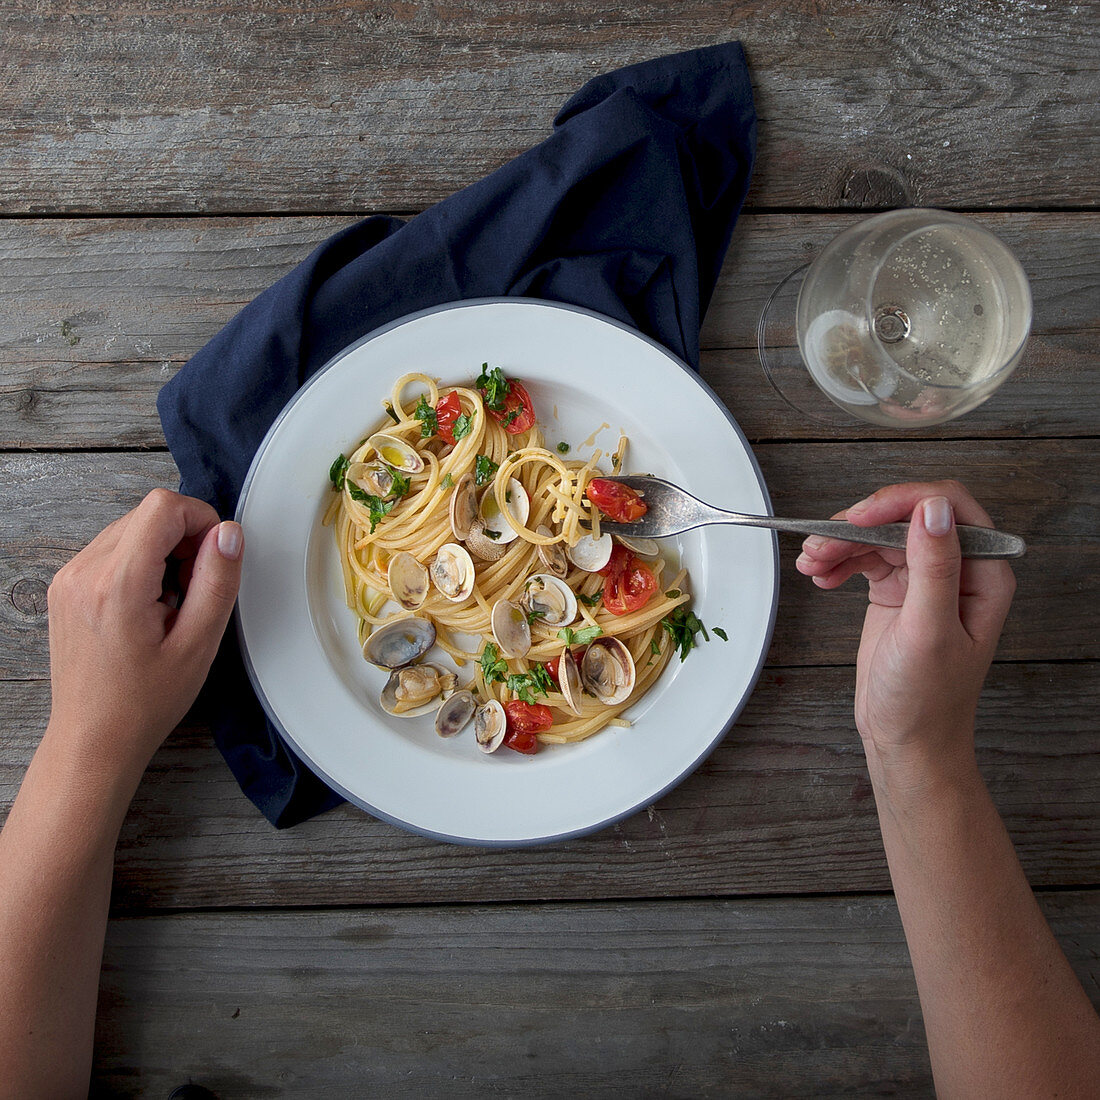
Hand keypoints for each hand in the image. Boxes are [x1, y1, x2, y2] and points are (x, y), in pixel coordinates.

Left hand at [46, 488, 243, 778]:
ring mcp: (69, 577)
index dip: (200, 520)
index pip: (163, 507)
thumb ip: (217, 581)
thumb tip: (229, 534)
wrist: (93, 738)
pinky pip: (111, 548)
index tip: (213, 555)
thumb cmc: (143, 702)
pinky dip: (139, 562)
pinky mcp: (65, 585)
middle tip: (194, 589)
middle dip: (183, 538)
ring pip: (130, 527)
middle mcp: (84, 572)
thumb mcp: (198, 644)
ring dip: (162, 550)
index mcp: (117, 584)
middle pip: (147, 514)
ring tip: (171, 602)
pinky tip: (149, 604)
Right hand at [795, 481, 1014, 776]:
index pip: (948, 508)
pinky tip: (821, 576)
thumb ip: (934, 568)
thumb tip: (932, 511)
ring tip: (813, 561)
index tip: (860, 518)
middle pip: (904, 518)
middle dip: (860, 525)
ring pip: (879, 536)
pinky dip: (839, 561)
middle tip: (823, 543)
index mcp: (983, 574)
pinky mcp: (896, 592)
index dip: (901, 503)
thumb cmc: (927, 700)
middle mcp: (957, 570)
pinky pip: (864, 559)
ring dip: (841, 543)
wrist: (906, 740)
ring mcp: (924, 580)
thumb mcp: (929, 632)